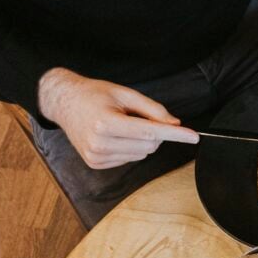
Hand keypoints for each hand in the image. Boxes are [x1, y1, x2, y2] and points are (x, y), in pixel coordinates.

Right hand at [38, 68, 197, 169]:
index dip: (175, 134)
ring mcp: (96, 156)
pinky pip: (129, 159)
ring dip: (142, 141)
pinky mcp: (96, 163)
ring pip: (142, 154)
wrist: (63, 103)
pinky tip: (115, 135)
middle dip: (154, 133)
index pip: (150, 132)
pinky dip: (130, 148)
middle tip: (138, 117)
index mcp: (105, 123)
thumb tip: (175, 124)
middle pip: (150, 145)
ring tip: (121, 124)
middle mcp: (99, 143)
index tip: (193, 136)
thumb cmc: (93, 94)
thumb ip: (152, 109)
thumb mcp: (124, 94)